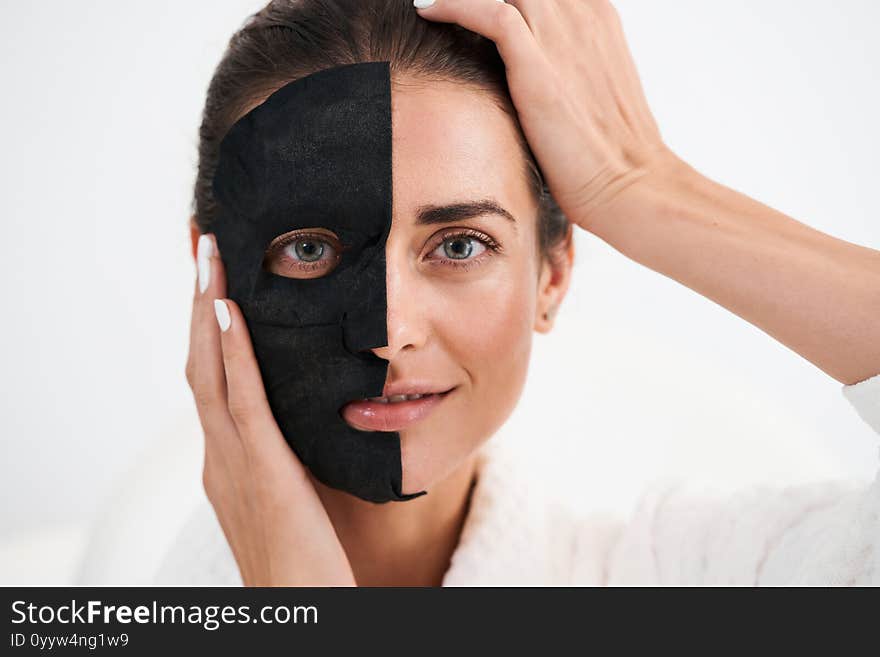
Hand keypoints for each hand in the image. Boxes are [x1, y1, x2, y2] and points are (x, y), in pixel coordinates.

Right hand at [185, 234, 355, 585]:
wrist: (302, 614)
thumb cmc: (307, 560)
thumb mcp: (296, 494)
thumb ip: (293, 453)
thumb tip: (312, 411)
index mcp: (230, 459)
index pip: (212, 377)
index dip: (207, 323)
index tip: (211, 273)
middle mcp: (221, 456)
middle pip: (199, 361)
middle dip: (197, 299)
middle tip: (201, 241)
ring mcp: (233, 465)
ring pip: (209, 371)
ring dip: (206, 308)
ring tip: (209, 253)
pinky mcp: (261, 475)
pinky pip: (243, 403)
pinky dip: (233, 352)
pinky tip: (229, 310)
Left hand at [414, 0, 681, 232]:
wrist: (630, 186)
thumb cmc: (610, 153)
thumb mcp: (592, 90)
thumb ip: (563, 65)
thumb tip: (529, 72)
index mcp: (596, 15)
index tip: (473, 4)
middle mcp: (581, 14)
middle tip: (445, 2)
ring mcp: (561, 35)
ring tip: (433, 3)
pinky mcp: (537, 64)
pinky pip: (487, 11)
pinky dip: (451, 5)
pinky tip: (427, 10)